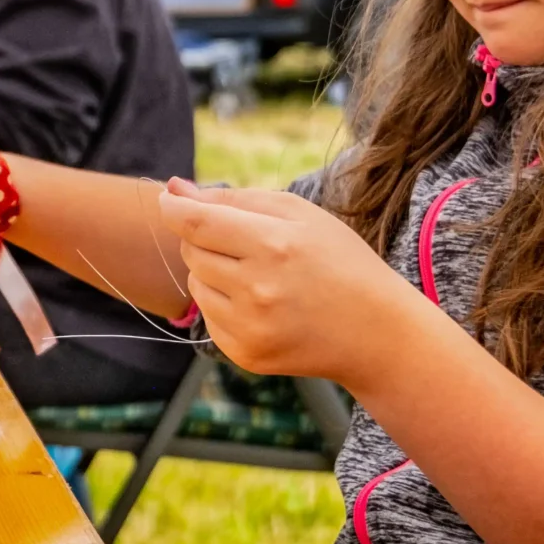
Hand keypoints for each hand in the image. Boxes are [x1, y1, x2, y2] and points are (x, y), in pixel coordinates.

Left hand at [156, 178, 405, 382]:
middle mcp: (257, 289)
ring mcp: (250, 327)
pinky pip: (208, 317)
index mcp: (273, 245)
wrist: (375, 332)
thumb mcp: (299, 214)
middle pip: (191, 251)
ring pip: (195, 283)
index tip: (168, 198)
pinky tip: (261, 304)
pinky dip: (223, 304)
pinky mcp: (246, 354)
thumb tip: (175, 189)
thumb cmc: (339, 261)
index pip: (195, 222)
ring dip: (212, 272)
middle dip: (205, 239)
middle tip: (244, 242)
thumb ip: (234, 198)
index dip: (173, 206)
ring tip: (258, 275)